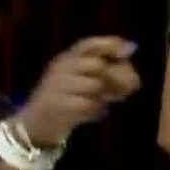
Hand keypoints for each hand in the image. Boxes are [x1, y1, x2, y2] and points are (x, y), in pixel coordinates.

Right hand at [16, 37, 140, 146]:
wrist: (37, 124)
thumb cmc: (68, 100)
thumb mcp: (84, 82)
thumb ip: (107, 72)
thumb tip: (132, 60)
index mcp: (67, 59)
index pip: (88, 45)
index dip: (109, 45)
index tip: (128, 51)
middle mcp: (61, 68)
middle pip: (96, 65)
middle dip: (115, 78)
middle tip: (122, 93)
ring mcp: (56, 85)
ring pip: (94, 85)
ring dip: (104, 97)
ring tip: (101, 104)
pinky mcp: (56, 105)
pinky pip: (87, 105)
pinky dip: (96, 111)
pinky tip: (93, 115)